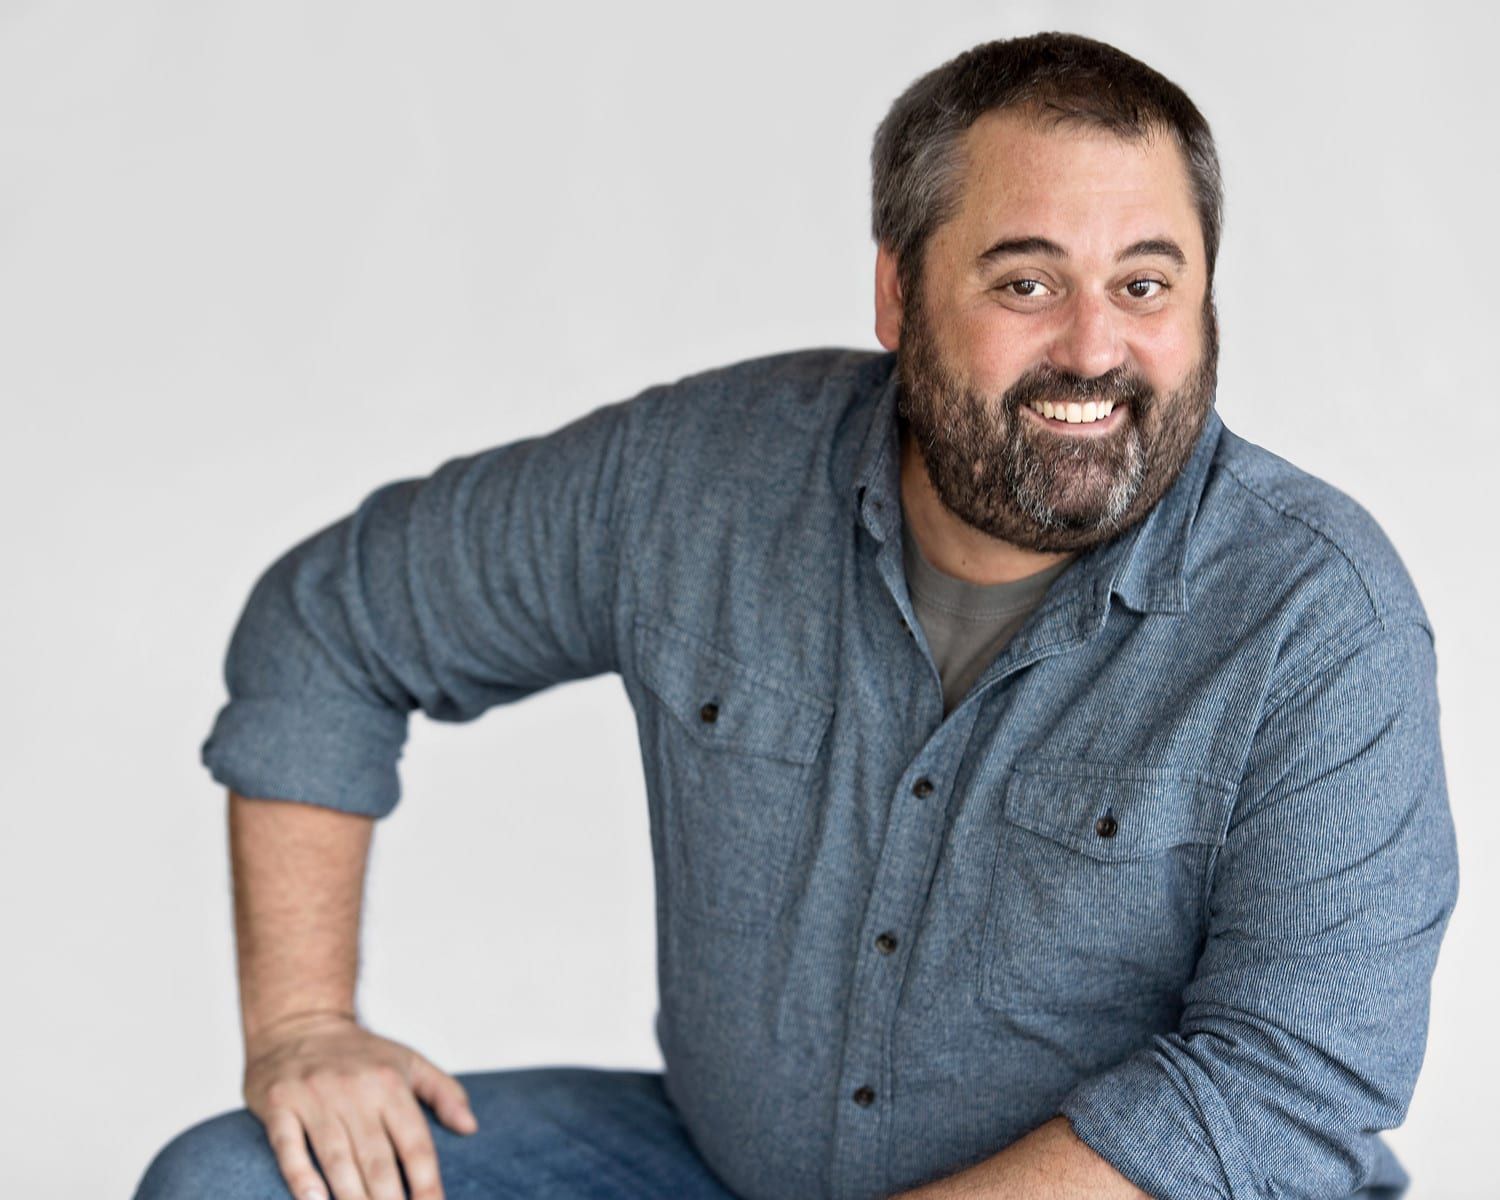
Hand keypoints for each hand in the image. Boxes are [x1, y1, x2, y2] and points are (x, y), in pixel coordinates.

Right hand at [242, 1010, 477, 1199]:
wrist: (298, 1019)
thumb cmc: (360, 1053)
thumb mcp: (409, 1061)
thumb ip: (444, 1092)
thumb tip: (470, 1127)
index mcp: (390, 1084)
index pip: (415, 1144)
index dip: (427, 1183)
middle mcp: (354, 1091)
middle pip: (376, 1160)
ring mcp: (315, 1098)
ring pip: (336, 1159)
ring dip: (350, 1199)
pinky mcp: (278, 1105)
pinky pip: (289, 1147)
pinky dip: (301, 1178)